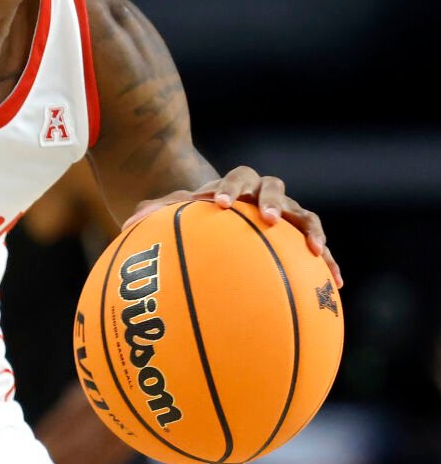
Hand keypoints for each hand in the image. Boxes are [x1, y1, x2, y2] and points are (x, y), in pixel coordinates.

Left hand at [127, 165, 340, 287]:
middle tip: (267, 216)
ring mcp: (289, 216)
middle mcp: (265, 197)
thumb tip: (125, 225)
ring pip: (306, 216)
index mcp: (235, 187)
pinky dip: (330, 264)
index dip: (227, 188)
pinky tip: (337, 284)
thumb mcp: (174, 215)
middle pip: (274, 188)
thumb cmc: (197, 217)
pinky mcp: (302, 240)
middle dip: (272, 201)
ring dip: (312, 230)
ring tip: (316, 250)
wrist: (226, 216)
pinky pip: (321, 251)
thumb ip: (153, 215)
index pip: (234, 179)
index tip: (217, 203)